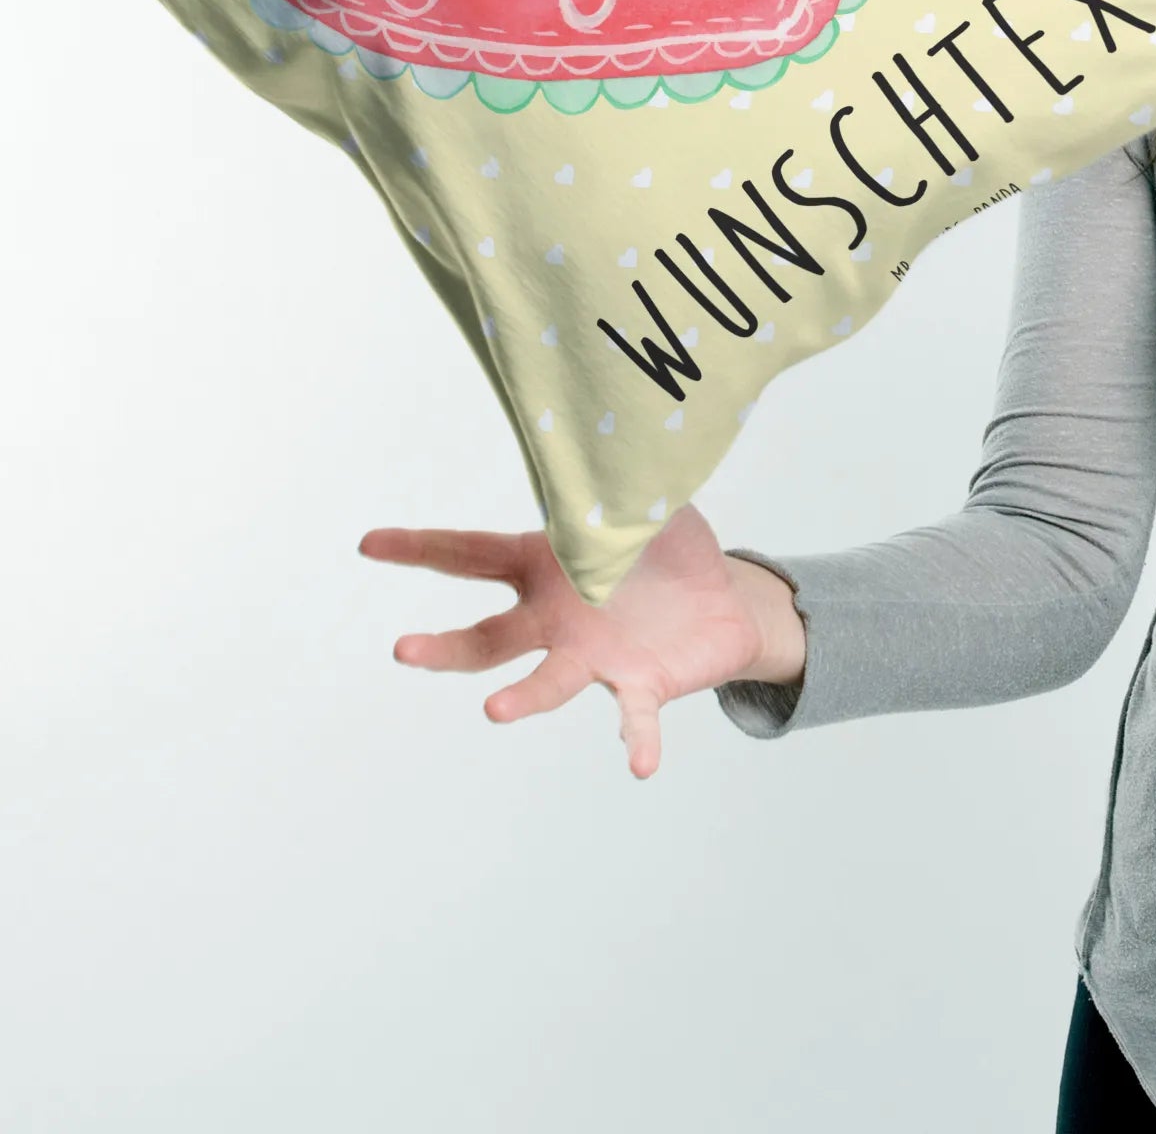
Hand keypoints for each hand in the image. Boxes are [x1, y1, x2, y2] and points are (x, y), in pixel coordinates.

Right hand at [357, 501, 764, 778]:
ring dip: (522, 699)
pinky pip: (635, 715)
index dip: (420, 549)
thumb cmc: (671, 549)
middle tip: (403, 650)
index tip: (370, 544)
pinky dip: (637, 738)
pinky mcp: (641, 684)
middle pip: (489, 639)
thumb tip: (611, 450)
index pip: (470, 555)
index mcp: (545, 566)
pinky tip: (640, 764)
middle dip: (445, 648)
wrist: (725, 602)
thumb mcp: (648, 505)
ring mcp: (593, 657)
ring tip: (495, 712)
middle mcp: (556, 619)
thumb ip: (622, 484)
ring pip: (548, 682)